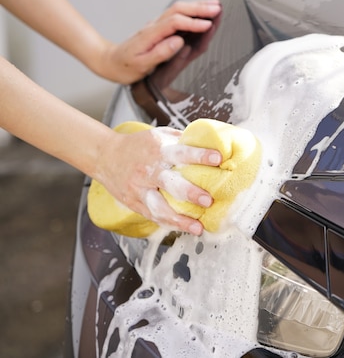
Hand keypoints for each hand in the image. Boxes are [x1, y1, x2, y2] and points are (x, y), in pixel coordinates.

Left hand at [94, 0, 221, 83]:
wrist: (111, 62)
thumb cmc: (125, 66)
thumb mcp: (140, 64)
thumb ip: (160, 53)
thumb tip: (179, 42)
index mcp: (150, 35)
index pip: (175, 23)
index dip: (192, 23)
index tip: (207, 25)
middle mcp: (154, 27)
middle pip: (178, 10)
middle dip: (199, 8)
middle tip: (217, 9)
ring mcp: (157, 26)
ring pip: (178, 10)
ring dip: (197, 7)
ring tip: (215, 7)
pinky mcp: (160, 29)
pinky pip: (178, 16)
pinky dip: (192, 12)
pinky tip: (202, 13)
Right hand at [95, 126, 221, 234]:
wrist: (105, 156)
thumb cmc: (139, 145)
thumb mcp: (160, 135)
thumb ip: (183, 140)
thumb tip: (212, 141)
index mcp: (158, 150)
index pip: (182, 152)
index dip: (200, 155)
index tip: (217, 159)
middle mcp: (149, 169)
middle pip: (170, 183)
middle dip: (190, 192)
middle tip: (208, 200)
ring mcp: (140, 189)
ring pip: (159, 206)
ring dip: (179, 218)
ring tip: (198, 227)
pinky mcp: (135, 203)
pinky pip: (153, 216)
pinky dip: (170, 224)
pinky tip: (186, 228)